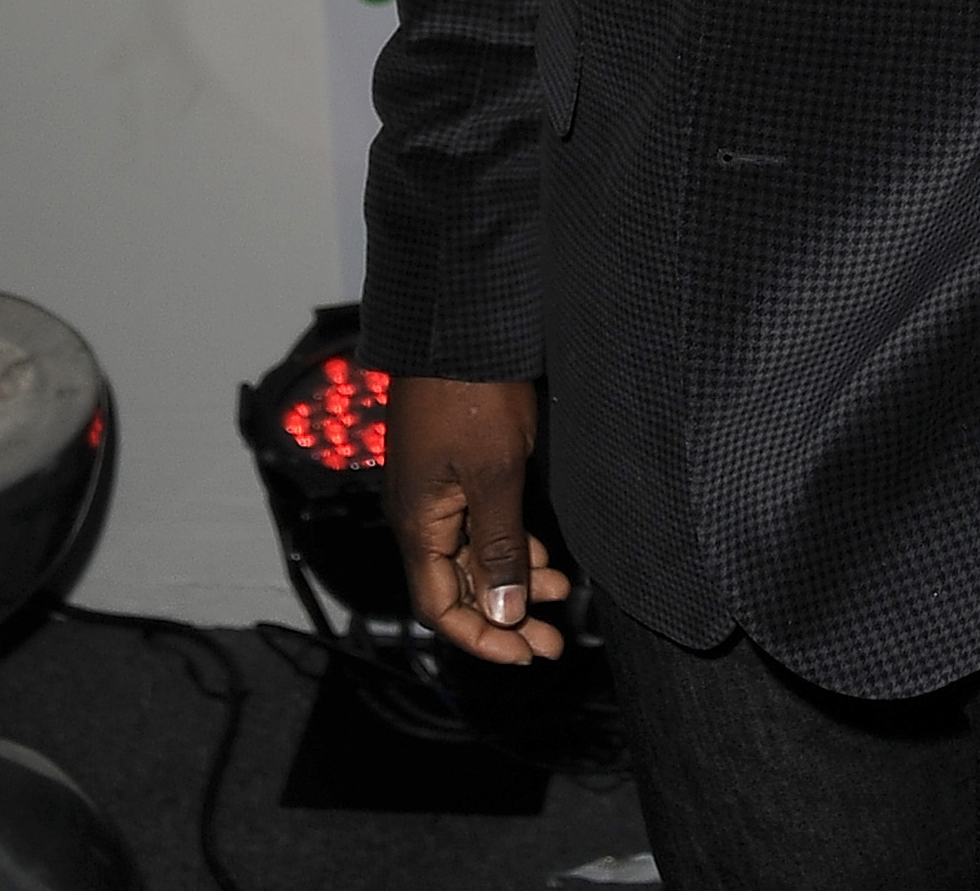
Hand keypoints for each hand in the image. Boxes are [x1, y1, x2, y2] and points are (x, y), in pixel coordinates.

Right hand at [382, 376, 572, 663]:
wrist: (458, 325)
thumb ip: (499, 546)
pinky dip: (510, 545)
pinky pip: (478, 524)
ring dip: (514, 581)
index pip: (440, 607)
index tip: (525, 654)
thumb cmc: (471, 395)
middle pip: (458, 587)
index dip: (481, 638)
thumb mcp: (495, 475)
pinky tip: (544, 557)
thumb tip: (503, 613)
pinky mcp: (454, 469)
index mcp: (418, 524)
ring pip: (472, 556)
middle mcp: (420, 515)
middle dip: (505, 618)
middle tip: (552, 641)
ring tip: (561, 595)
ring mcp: (436, 491)